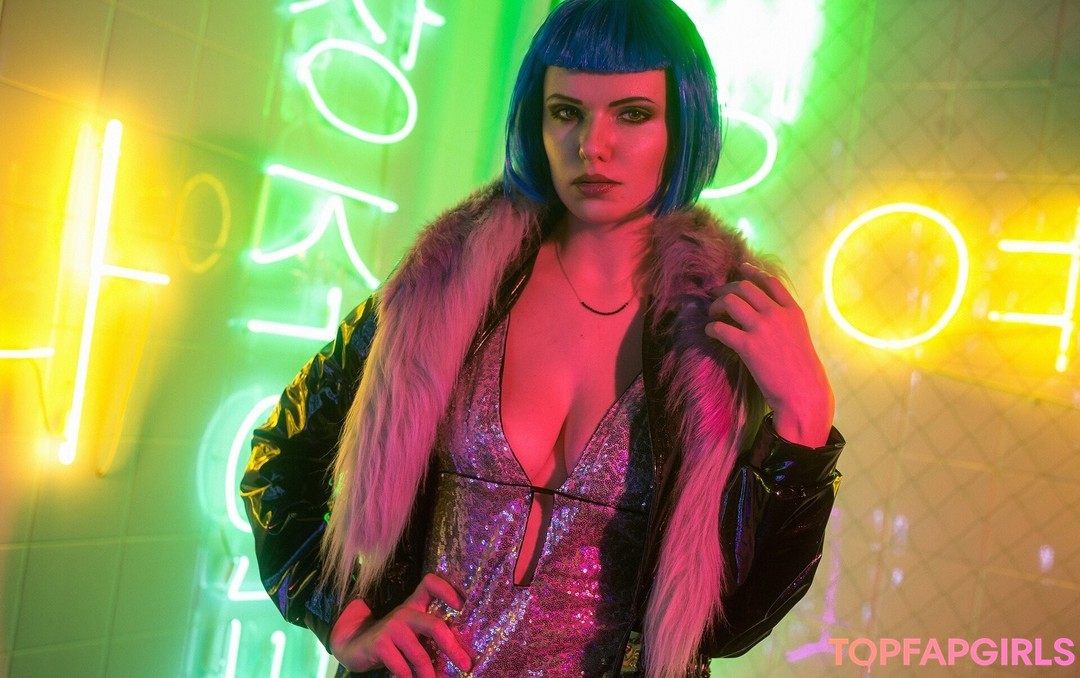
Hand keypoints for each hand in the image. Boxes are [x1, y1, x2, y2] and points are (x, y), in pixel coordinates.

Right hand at [330, 573, 472, 676]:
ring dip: (430, 674)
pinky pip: (402, 666)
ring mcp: (391, 627)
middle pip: (435, 625)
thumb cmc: (391, 640)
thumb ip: (428, 633)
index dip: (447, 589)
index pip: (430, 584)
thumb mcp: (410, 631)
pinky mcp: (380, 644)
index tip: (461, 605)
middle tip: (466, 665)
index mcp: (414, 605)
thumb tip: (459, 655)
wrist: (353, 646)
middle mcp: (404, 612)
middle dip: (453, 648)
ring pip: (420, 654)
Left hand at [705, 263, 833, 446]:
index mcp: (792, 311)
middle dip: (726, 288)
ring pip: (730, 301)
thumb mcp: (799, 336)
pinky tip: (710, 332)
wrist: (803, 393)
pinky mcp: (748, 346)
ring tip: (712, 314)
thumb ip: (784, 321)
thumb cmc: (801, 371)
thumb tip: (763, 313)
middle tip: (716, 296)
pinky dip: (711, 327)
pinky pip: (720, 328)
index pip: (770, 281)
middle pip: (744, 287)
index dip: (752, 272)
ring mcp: (762, 329)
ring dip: (716, 305)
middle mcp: (777, 314)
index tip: (740, 268)